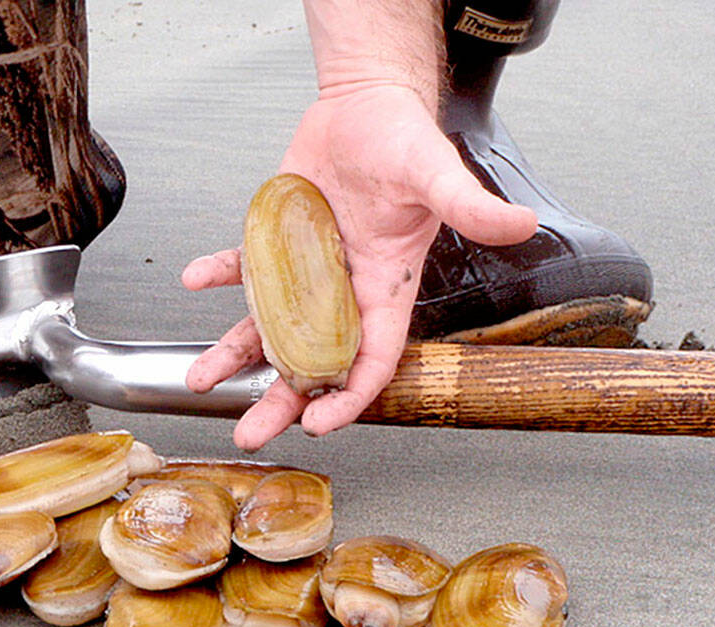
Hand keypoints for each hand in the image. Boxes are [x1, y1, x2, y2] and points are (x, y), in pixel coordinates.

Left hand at [183, 85, 537, 449]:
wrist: (367, 105)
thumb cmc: (406, 140)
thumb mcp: (436, 174)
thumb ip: (470, 206)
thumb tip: (519, 222)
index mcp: (384, 287)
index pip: (369, 359)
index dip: (348, 396)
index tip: (319, 423)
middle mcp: (341, 289)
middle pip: (308, 360)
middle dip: (279, 400)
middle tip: (249, 433)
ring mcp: (303, 270)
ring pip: (266, 327)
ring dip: (235, 355)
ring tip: (200, 381)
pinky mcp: (275, 241)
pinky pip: (241, 267)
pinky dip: (217, 274)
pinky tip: (194, 280)